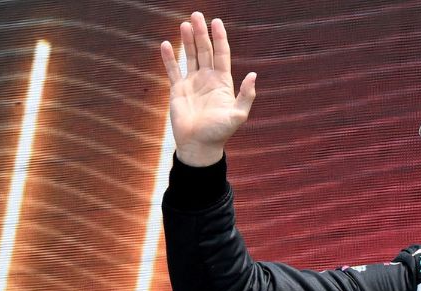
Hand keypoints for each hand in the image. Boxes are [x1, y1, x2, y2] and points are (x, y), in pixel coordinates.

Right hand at [159, 12, 256, 165]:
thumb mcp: (238, 115)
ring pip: (190, 56)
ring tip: (185, 24)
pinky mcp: (178, 90)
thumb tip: (253, 75)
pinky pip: (173, 70)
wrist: (199, 145)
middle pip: (205, 50)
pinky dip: (169, 58)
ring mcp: (192, 83)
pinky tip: (167, 44)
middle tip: (196, 15)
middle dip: (201, 33)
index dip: (219, 38)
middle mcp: (208, 79)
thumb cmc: (220, 132)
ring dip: (187, 40)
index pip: (221, 54)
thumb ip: (246, 96)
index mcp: (223, 83)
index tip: (216, 21)